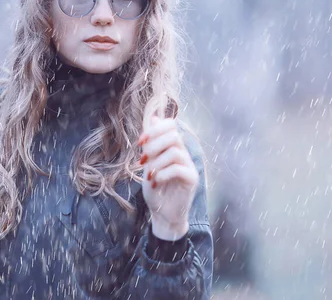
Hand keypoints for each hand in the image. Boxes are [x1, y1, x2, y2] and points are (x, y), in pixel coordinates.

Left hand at [137, 115, 198, 240]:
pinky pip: (178, 168)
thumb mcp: (149, 163)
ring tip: (150, 175)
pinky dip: (162, 174)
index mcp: (173, 147)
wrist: (162, 214)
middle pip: (173, 134)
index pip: (171, 125)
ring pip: (174, 151)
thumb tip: (153, 117)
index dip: (155, 129)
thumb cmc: (155, 189)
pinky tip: (156, 182)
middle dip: (154, 145)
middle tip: (143, 160)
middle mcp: (183, 154)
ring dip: (156, 163)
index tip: (140, 142)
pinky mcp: (192, 179)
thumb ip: (151, 143)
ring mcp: (189, 166)